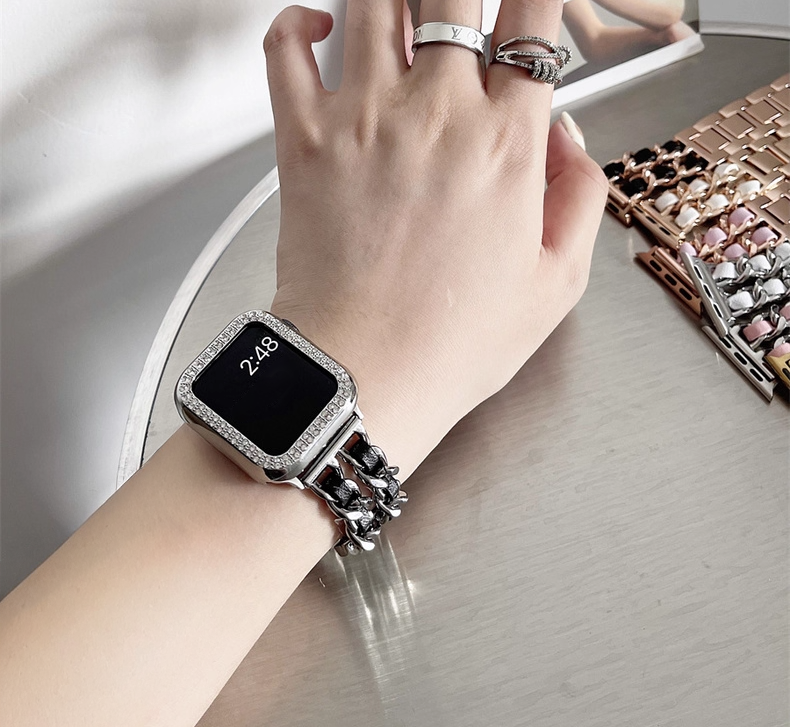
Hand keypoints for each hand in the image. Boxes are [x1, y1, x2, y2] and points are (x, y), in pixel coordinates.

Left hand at [265, 0, 607, 476]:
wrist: (362, 378)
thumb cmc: (449, 344)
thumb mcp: (556, 284)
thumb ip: (579, 197)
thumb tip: (567, 139)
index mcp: (507, 146)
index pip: (535, 16)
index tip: (529, 9)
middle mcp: (437, 115)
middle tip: (459, 12)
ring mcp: (364, 120)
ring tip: (405, 14)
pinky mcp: (304, 141)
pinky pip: (284, 48)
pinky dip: (297, 22)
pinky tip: (317, 25)